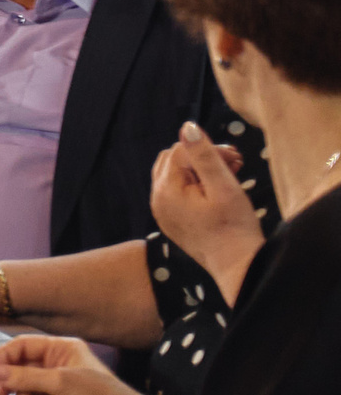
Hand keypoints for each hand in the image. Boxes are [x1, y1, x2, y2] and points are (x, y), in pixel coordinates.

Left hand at [150, 122, 263, 293]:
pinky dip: (194, 185)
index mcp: (166, 189)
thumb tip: (187, 127)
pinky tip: (218, 191)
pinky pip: (176, 193)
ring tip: (229, 174)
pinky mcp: (171, 221)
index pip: (181, 151)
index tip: (236, 159)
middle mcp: (156, 199)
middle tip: (233, 163)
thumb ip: (204, 155)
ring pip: (175, 175)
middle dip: (201, 156)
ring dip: (199, 169)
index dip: (209, 149)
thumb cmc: (234, 227)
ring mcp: (161, 211)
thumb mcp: (223, 186)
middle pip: (173, 160)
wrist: (237, 267)